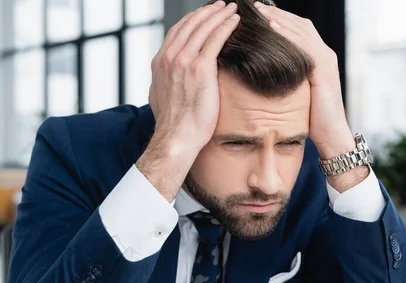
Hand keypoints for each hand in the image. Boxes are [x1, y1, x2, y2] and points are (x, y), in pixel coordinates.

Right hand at [137, 1, 239, 201]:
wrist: (177, 137)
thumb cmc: (174, 124)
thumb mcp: (162, 98)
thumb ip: (166, 83)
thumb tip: (168, 81)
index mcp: (160, 62)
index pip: (177, 32)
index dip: (193, 20)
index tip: (205, 15)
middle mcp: (169, 57)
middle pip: (190, 24)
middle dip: (208, 12)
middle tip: (221, 4)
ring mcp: (183, 61)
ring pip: (203, 28)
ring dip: (219, 14)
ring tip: (231, 7)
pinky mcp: (200, 68)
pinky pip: (215, 39)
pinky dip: (225, 26)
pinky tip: (235, 21)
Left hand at [255, 3, 367, 191]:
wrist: (332, 135)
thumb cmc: (313, 119)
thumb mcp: (298, 93)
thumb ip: (288, 77)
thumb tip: (265, 72)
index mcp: (319, 58)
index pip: (299, 29)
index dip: (279, 18)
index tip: (258, 13)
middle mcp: (325, 54)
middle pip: (300, 24)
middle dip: (276, 13)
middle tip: (255, 5)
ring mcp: (326, 61)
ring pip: (302, 30)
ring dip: (279, 18)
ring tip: (259, 11)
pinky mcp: (323, 71)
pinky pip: (305, 46)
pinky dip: (288, 35)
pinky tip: (272, 28)